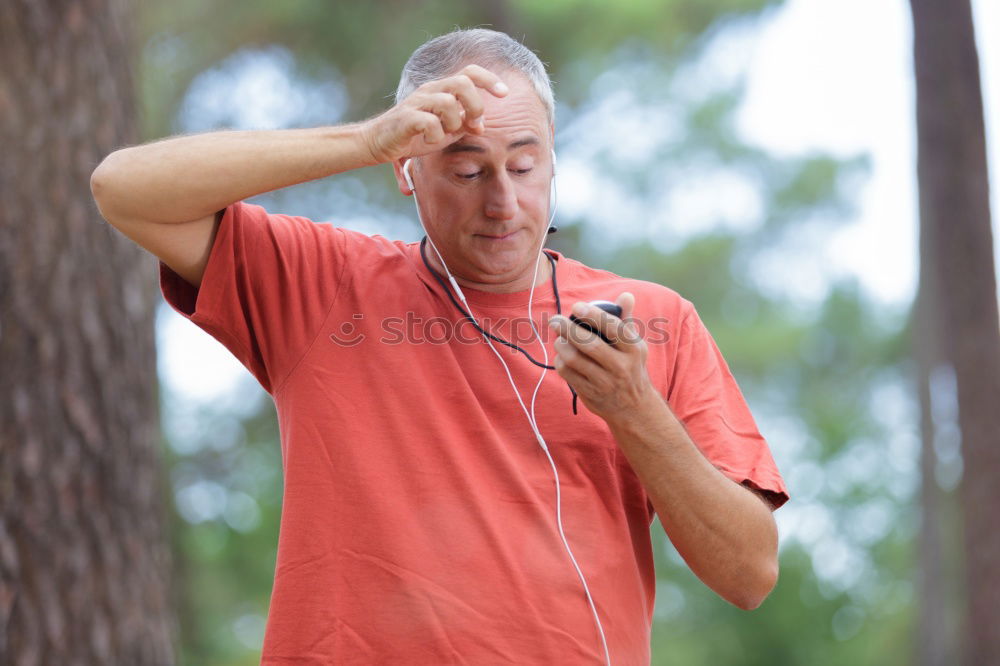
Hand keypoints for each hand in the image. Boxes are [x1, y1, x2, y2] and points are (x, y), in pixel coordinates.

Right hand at [361, 64, 509, 163]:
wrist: (379, 143)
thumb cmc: (414, 136)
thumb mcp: (445, 132)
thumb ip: (463, 125)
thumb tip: (481, 125)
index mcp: (442, 90)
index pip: (469, 73)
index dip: (490, 80)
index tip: (505, 94)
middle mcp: (431, 91)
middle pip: (463, 82)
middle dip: (475, 105)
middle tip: (472, 125)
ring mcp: (418, 102)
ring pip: (448, 102)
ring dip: (453, 124)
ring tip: (443, 135)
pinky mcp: (406, 117)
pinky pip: (431, 122)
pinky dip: (435, 135)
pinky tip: (428, 141)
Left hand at [549, 292, 654, 421]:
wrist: (634, 407)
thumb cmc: (630, 366)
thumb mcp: (634, 345)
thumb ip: (626, 319)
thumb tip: (626, 295)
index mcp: (634, 349)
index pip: (613, 327)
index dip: (593, 315)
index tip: (577, 306)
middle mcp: (621, 366)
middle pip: (589, 344)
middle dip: (568, 328)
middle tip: (555, 319)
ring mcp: (605, 382)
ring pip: (574, 359)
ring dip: (561, 345)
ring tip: (559, 338)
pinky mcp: (590, 394)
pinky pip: (567, 373)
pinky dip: (560, 361)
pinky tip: (562, 356)